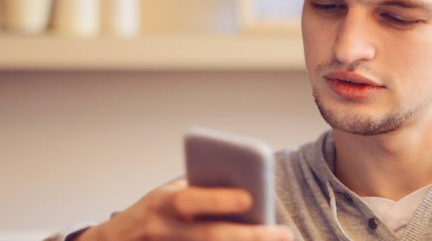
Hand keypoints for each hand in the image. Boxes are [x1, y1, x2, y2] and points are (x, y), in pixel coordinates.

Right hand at [78, 180, 293, 240]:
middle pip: (210, 236)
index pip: (190, 200)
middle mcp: (161, 230)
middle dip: (250, 236)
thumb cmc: (149, 215)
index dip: (219, 200)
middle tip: (282, 233)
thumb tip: (244, 196)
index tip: (250, 198)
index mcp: (160, 204)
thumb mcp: (165, 197)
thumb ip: (197, 195)